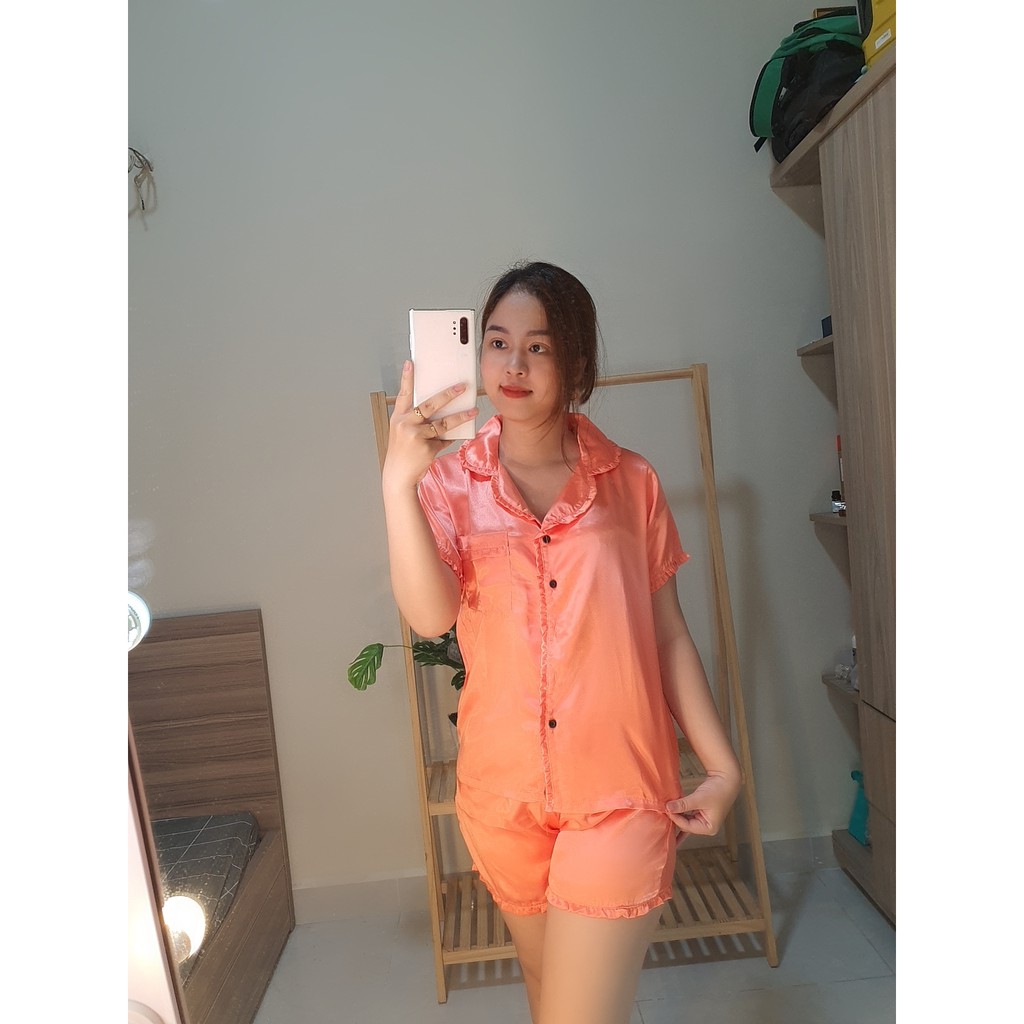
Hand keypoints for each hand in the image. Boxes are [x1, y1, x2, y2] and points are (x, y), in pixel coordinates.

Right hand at [383, 360, 477, 490]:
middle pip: (429, 404)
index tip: (411, 363)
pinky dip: (450, 438)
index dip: (407, 378)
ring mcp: (415, 435)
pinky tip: (460, 434)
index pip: (403, 394)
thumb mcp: (405, 434)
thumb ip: (419, 423)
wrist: (398, 477)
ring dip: (460, 416)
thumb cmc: (402, 454)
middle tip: (461, 386)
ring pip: (443, 423)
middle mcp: (404, 424)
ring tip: (473, 411)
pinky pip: (443, 439)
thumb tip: (444, 413)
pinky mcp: (425, 447)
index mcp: (397, 418)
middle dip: (447, 394)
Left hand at [665, 771, 741, 838]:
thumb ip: (683, 804)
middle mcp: (706, 826)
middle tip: (661, 814)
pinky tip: (670, 818)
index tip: (666, 809)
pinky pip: (687, 815)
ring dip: (676, 815)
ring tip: (663, 814)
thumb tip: (667, 808)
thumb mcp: (699, 798)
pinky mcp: (700, 811)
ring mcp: (703, 819)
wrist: (726, 778)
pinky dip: (680, 812)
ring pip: (685, 820)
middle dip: (675, 818)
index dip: (675, 818)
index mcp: (709, 828)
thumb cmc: (717, 790)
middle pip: (685, 825)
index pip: (687, 827)